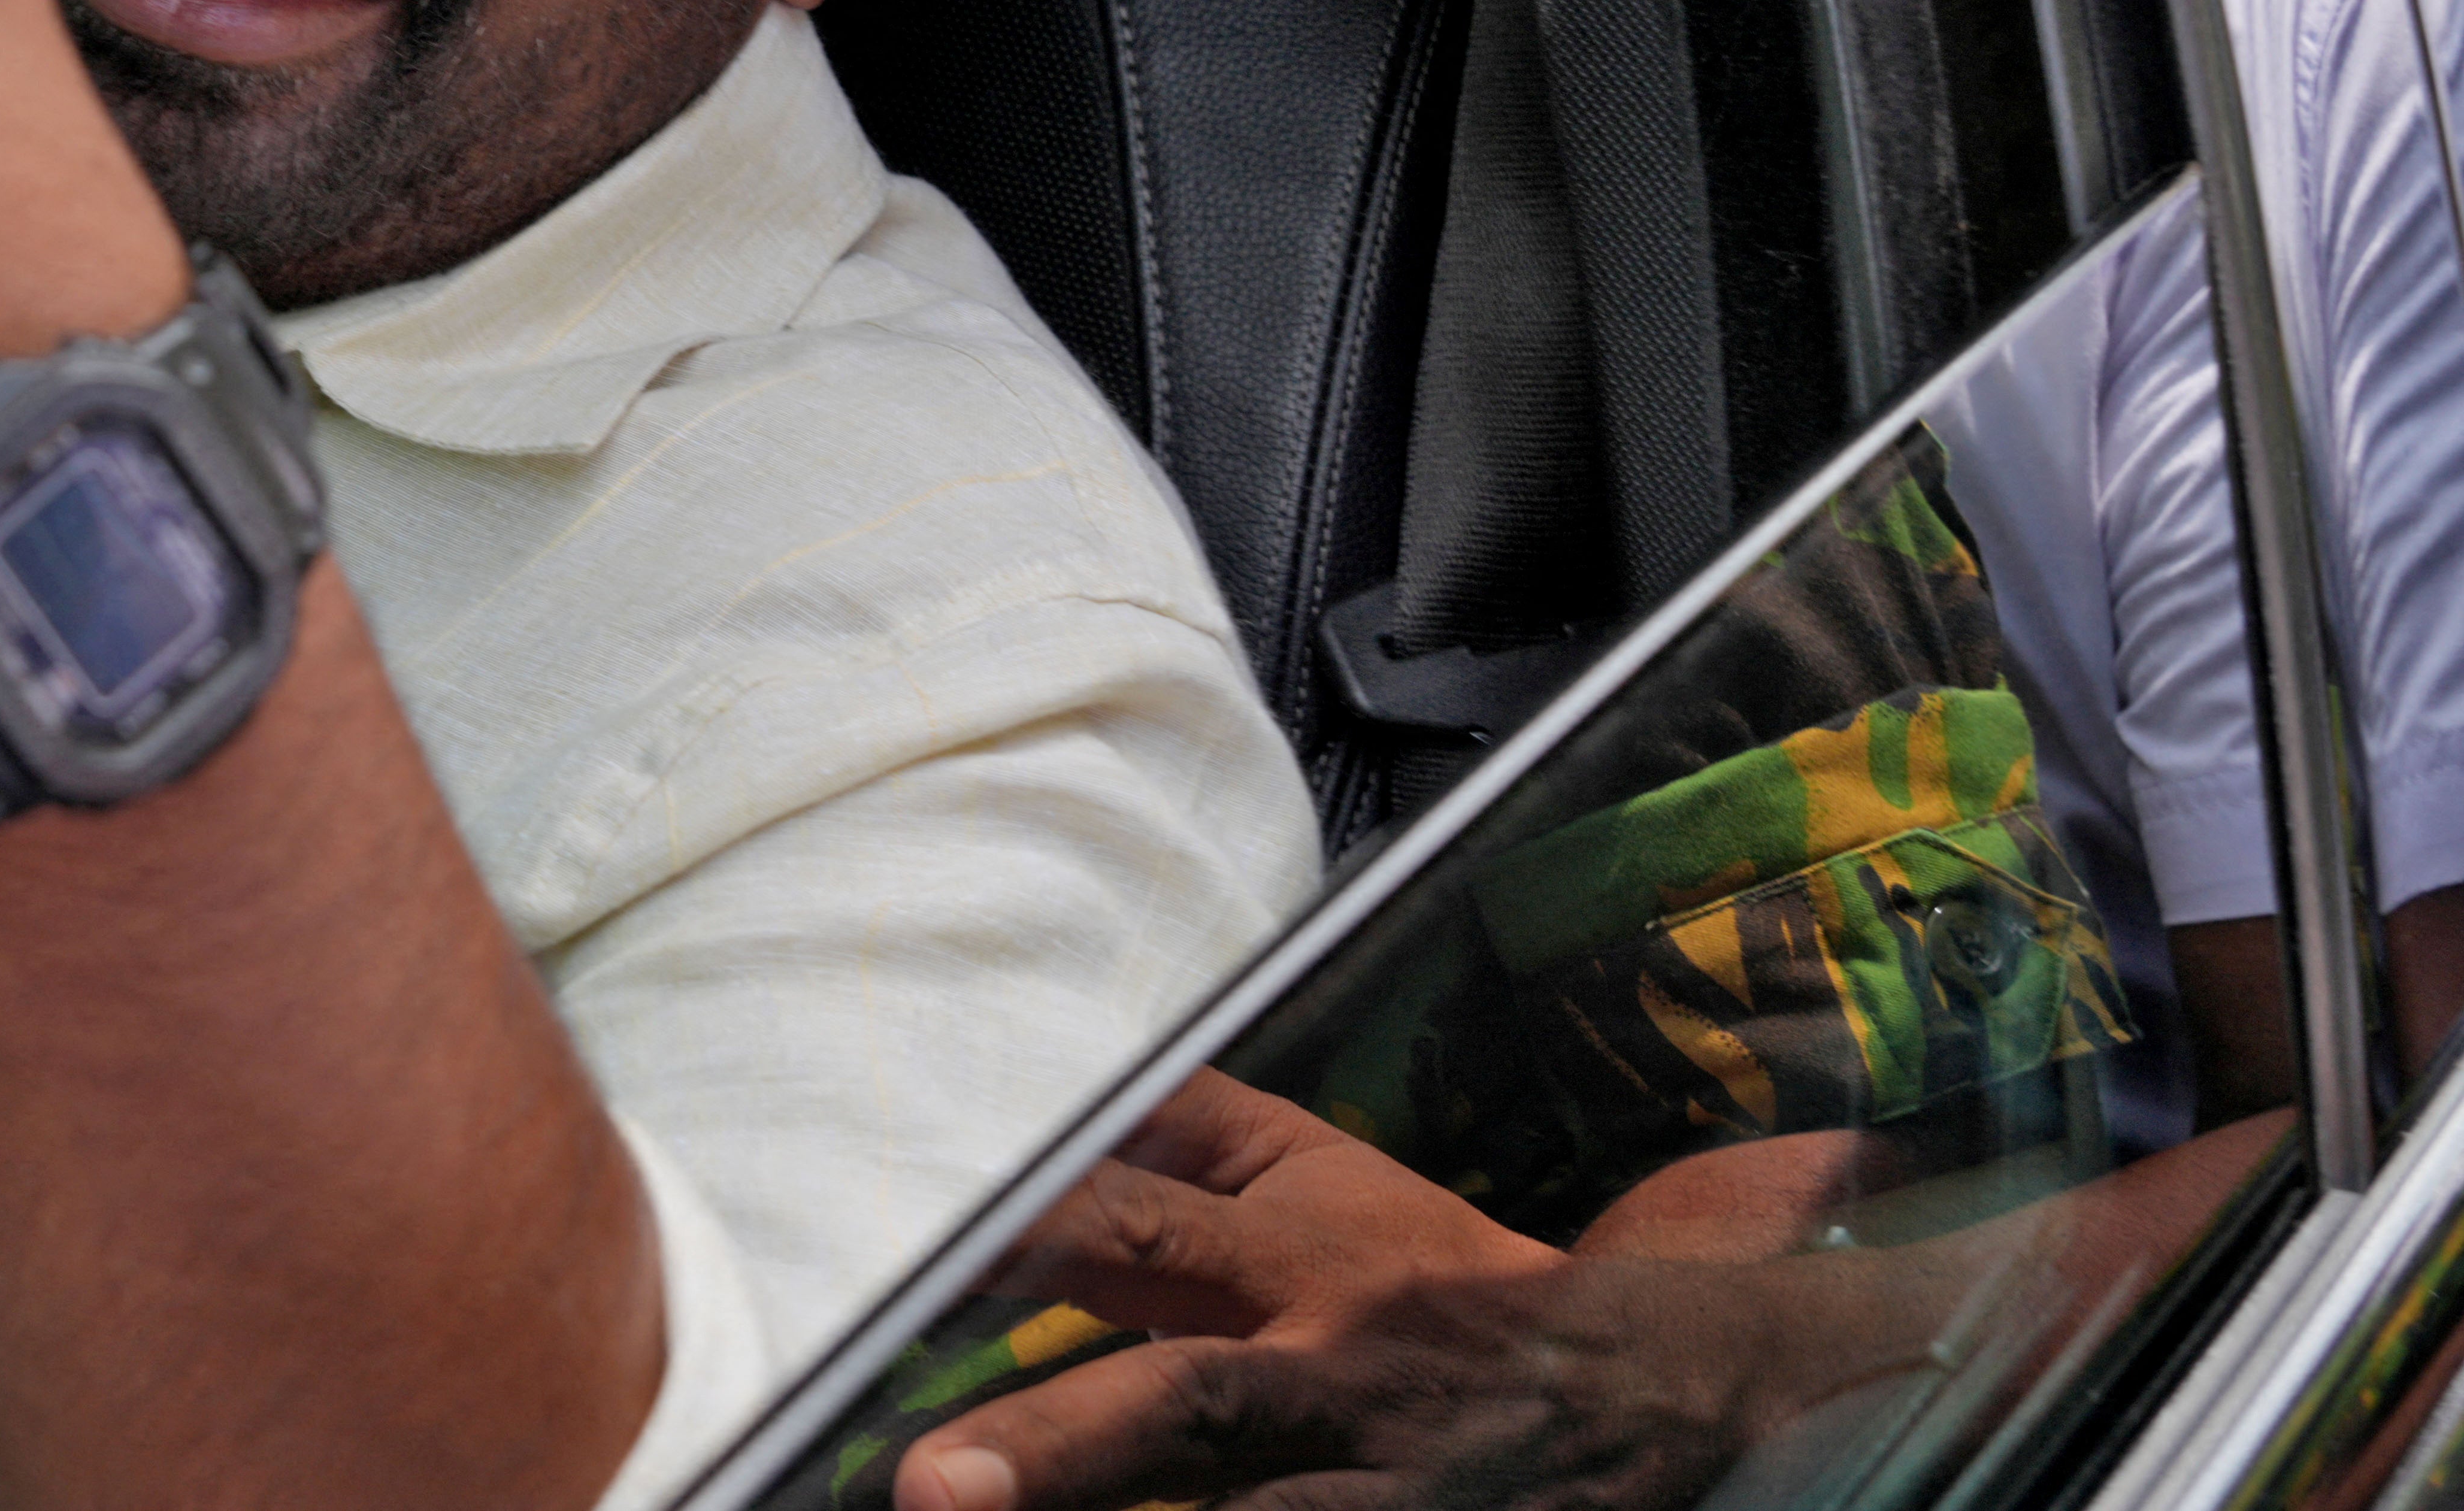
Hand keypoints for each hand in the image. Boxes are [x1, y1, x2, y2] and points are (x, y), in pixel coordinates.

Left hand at [893, 1073, 1774, 1510]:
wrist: (1660, 1385)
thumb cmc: (1449, 1278)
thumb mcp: (1333, 1182)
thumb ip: (1196, 1137)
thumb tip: (1062, 1101)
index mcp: (1303, 1258)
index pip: (1136, 1233)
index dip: (1024, 1247)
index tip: (912, 1265)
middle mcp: (1335, 1374)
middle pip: (1185, 1409)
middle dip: (1058, 1451)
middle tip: (929, 1490)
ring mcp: (1388, 1491)